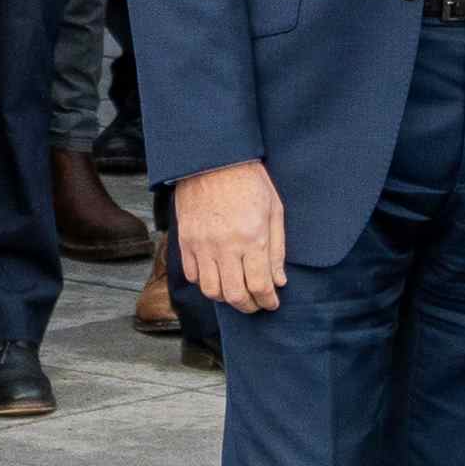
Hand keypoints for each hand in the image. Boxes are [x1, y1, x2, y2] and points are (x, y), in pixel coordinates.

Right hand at [169, 158, 287, 315]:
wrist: (213, 159)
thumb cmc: (248, 181)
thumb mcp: (274, 210)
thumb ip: (277, 249)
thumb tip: (279, 281)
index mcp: (252, 237)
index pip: (260, 285)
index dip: (268, 301)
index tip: (272, 303)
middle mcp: (225, 246)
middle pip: (235, 295)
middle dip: (249, 306)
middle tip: (256, 304)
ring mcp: (202, 245)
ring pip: (211, 290)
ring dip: (226, 298)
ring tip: (237, 292)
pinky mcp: (185, 241)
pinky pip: (192, 275)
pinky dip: (205, 282)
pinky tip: (217, 276)